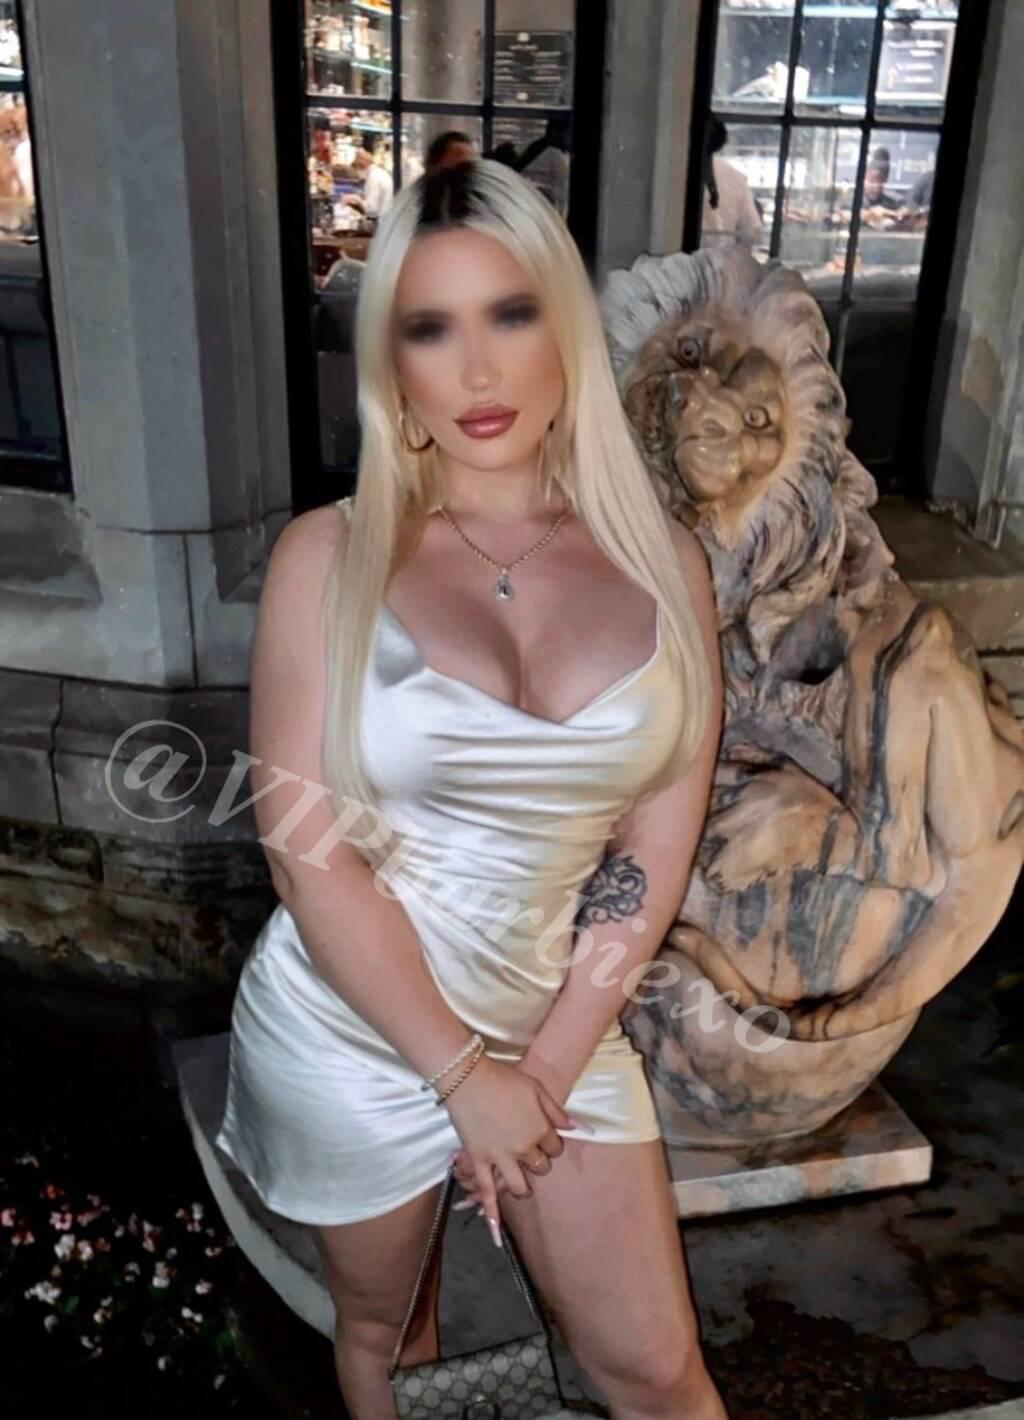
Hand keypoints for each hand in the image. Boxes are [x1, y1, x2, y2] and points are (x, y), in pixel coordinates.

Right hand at [449, 1053, 592, 1219]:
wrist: (468, 1077)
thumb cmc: (504, 1079)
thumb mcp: (537, 1089)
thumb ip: (558, 1112)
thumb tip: (581, 1129)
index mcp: (539, 1129)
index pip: (555, 1148)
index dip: (551, 1143)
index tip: (543, 1135)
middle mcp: (523, 1148)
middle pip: (540, 1167)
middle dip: (538, 1162)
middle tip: (529, 1151)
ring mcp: (500, 1157)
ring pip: (519, 1186)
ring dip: (523, 1188)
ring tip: (523, 1186)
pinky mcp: (479, 1161)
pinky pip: (486, 1191)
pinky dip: (491, 1212)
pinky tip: (494, 1232)